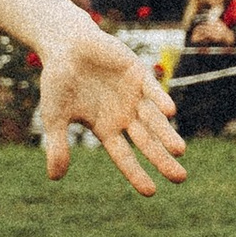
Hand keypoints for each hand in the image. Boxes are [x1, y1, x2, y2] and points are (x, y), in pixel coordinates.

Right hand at [36, 24, 187, 196]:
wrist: (64, 45)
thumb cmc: (58, 82)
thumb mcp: (55, 116)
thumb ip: (57, 145)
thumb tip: (55, 178)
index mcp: (106, 128)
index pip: (124, 156)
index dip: (137, 173)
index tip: (151, 192)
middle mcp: (124, 115)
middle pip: (146, 141)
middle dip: (163, 159)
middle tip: (180, 178)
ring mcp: (133, 95)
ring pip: (154, 119)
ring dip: (166, 134)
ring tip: (180, 151)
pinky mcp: (138, 73)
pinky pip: (151, 90)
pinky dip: (160, 99)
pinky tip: (170, 112)